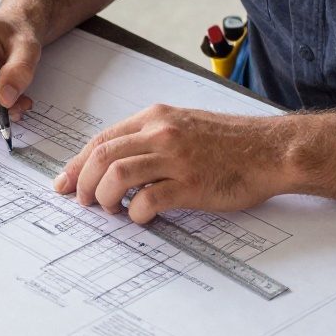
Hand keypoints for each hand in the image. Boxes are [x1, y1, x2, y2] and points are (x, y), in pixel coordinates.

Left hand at [53, 104, 290, 223]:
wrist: (271, 150)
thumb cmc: (231, 142)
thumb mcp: (184, 124)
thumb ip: (151, 137)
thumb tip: (115, 161)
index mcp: (156, 117)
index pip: (103, 138)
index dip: (77, 162)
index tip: (65, 181)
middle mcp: (161, 133)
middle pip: (102, 156)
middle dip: (82, 182)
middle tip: (80, 201)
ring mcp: (176, 158)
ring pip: (117, 176)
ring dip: (103, 198)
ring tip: (108, 211)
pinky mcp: (190, 185)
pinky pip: (147, 200)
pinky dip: (134, 213)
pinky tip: (139, 217)